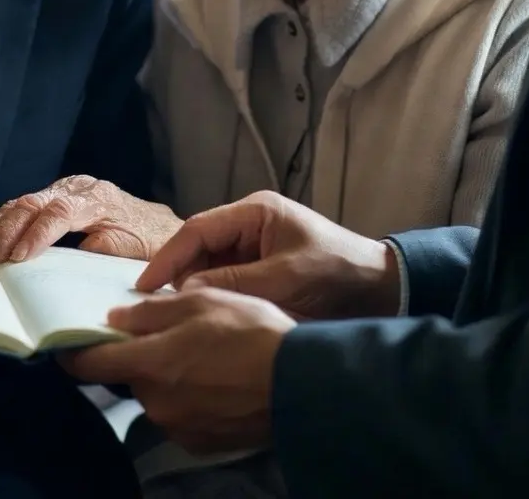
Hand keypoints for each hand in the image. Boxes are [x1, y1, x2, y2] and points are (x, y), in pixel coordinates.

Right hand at [0, 175, 182, 263]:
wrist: (162, 227)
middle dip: (7, 231)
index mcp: (97, 198)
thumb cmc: (150, 242)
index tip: (18, 258)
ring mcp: (64, 190)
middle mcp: (77, 187)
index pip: (58, 212)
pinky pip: (24, 207)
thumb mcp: (134, 248)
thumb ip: (105, 248)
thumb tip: (74, 255)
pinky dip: (2, 223)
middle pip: (33, 202)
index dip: (36, 234)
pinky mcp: (56, 198)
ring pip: (22, 202)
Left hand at [64, 288, 293, 452]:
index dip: (73, 352)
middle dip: (140, 355)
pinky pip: (181, 412)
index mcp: (150, 366)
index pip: (90, 365)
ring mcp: (179, 426)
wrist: (299, 382)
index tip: (64, 342)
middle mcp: (156, 403)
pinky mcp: (202, 441)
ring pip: (157, 393)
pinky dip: (189, 395)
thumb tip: (114, 318)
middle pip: (130, 376)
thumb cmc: (250, 332)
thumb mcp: (200, 303)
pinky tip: (216, 377)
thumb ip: (151, 312)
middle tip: (169, 333)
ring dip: (167, 375)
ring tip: (202, 352)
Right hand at [135, 191, 400, 319]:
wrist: (382, 290)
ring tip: (170, 317)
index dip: (169, 258)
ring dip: (192, 288)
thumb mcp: (286, 279)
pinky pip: (225, 279)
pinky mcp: (261, 269)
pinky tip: (199, 317)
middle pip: (198, 246)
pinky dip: (211, 296)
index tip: (146, 287)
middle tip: (151, 308)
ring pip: (208, 265)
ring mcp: (254, 246)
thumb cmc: (337, 275)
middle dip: (176, 275)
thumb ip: (236, 283)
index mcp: (255, 212)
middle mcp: (250, 224)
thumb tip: (186, 292)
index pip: (198, 229)